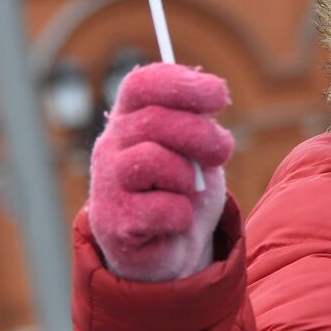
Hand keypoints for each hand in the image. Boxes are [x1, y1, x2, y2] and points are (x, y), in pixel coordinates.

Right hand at [87, 63, 233, 280]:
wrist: (171, 247)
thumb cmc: (184, 186)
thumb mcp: (197, 148)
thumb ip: (198, 123)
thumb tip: (211, 100)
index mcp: (130, 117)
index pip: (141, 84)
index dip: (181, 83)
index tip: (221, 96)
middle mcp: (111, 145)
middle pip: (154, 120)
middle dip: (201, 134)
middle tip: (223, 150)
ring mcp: (107, 183)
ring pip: (153, 160)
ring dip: (188, 176)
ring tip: (192, 188)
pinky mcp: (116, 223)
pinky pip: (162, 208)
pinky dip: (183, 214)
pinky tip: (179, 218)